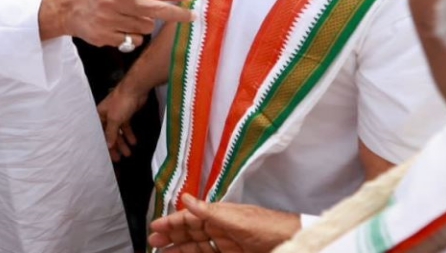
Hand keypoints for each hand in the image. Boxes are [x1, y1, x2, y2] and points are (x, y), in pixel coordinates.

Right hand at [47, 0, 196, 48]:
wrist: (69, 10)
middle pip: (150, 9)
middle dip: (175, 13)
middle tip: (193, 17)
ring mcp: (107, 20)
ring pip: (146, 27)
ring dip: (146, 24)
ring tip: (130, 17)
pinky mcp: (105, 37)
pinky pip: (135, 40)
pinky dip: (134, 36)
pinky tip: (120, 28)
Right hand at [98, 84, 146, 161]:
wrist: (135, 88)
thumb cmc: (121, 103)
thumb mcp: (114, 119)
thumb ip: (111, 133)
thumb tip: (108, 146)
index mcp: (99, 115)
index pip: (98, 133)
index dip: (102, 144)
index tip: (105, 155)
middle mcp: (106, 116)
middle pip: (109, 134)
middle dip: (114, 146)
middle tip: (118, 159)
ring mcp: (117, 115)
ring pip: (118, 132)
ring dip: (123, 142)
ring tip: (128, 154)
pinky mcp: (126, 114)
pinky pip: (126, 127)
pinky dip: (129, 134)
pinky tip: (134, 142)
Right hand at [148, 195, 302, 252]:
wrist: (291, 241)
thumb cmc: (267, 227)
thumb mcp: (236, 219)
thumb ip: (209, 211)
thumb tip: (186, 198)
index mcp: (220, 215)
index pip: (190, 217)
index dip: (172, 222)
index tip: (155, 226)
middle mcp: (221, 228)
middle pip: (191, 232)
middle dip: (171, 235)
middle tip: (153, 242)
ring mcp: (227, 243)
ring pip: (197, 246)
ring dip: (179, 247)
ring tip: (162, 251)